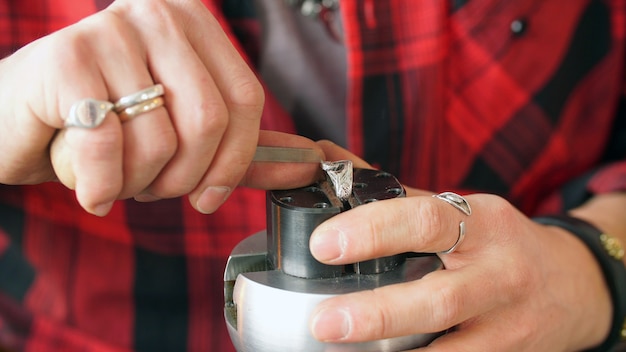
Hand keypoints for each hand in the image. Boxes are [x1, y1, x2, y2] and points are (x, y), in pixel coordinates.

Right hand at [0, 0, 309, 215]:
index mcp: (193, 23)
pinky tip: (88, 186)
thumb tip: (312, 162)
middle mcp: (157, 15)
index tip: (208, 195)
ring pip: (159, 140)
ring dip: (136, 184)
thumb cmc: (104, 128)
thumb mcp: (183, 136)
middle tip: (150, 187)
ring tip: (113, 176)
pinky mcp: (64, 59)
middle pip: (208, 120)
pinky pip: (108, 147)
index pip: (246, 100)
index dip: (233, 162)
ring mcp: (109, 30)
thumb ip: (245, 149)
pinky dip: (100, 187)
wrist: (17, 123)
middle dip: (181, 178)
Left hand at [307, 141, 611, 350]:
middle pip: (440, 297)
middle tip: (325, 320)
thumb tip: (330, 161)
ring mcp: (506, 324)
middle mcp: (499, 273)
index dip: (374, 230)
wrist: (572, 285)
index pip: (427, 220)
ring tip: (340, 349)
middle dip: (379, 312)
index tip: (325, 245)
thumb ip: (395, 194)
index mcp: (482, 223)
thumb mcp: (460, 210)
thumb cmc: (499, 243)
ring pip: (452, 349)